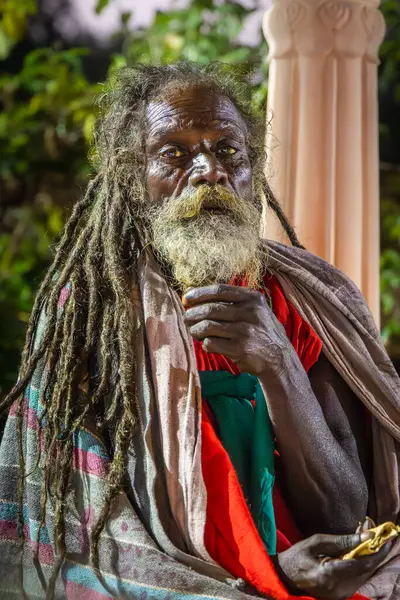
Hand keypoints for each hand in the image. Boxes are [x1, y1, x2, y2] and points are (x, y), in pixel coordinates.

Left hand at [183, 284, 291, 376]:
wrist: (279, 359)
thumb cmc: (260, 332)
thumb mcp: (254, 311)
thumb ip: (230, 302)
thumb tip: (194, 295)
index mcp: (252, 298)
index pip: (220, 290)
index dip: (199, 293)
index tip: (186, 298)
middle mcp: (249, 312)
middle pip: (210, 309)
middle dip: (193, 314)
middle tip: (186, 319)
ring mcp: (245, 331)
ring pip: (207, 326)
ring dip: (196, 330)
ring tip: (194, 332)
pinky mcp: (240, 349)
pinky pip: (211, 343)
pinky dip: (206, 344)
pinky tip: (209, 344)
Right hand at [272, 532, 392, 598]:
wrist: (284, 577)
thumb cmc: (297, 556)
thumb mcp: (316, 542)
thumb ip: (342, 540)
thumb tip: (366, 535)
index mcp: (329, 573)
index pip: (362, 564)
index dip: (376, 550)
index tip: (385, 537)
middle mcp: (338, 588)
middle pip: (367, 570)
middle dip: (374, 551)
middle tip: (376, 532)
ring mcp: (340, 594)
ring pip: (365, 575)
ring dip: (369, 557)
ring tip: (366, 538)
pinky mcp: (341, 595)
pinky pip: (358, 579)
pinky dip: (361, 564)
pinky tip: (358, 551)